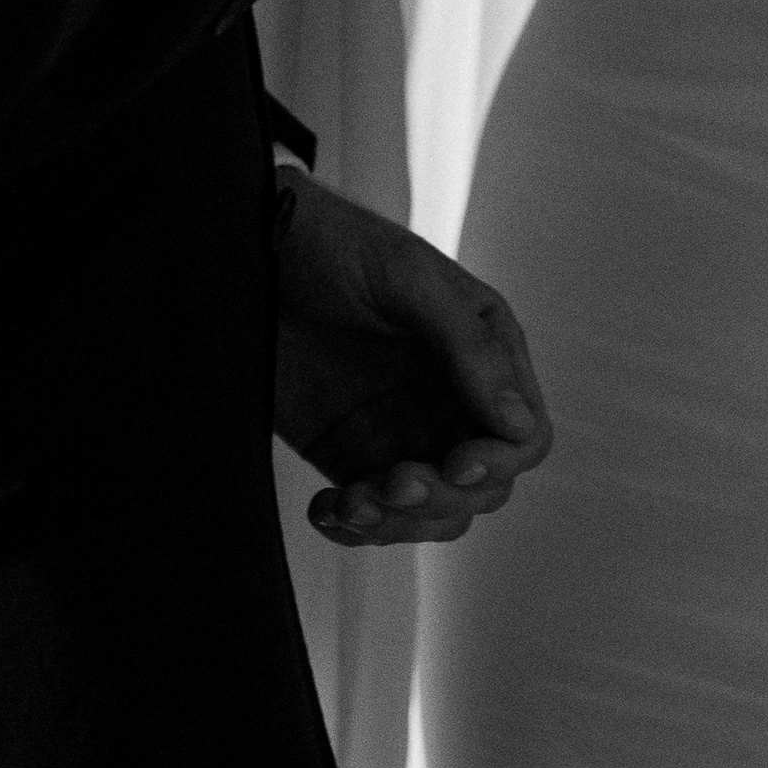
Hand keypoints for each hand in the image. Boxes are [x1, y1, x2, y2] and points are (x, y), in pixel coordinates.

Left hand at [273, 173, 552, 543]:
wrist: (246, 250)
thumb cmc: (332, 242)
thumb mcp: (407, 277)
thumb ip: (469, 346)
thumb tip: (518, 424)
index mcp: (481, 351)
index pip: (521, 435)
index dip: (496, 461)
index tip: (453, 464)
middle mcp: (450, 398)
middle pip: (481, 487)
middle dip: (439, 497)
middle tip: (389, 482)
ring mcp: (401, 430)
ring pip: (432, 513)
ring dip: (396, 522)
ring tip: (349, 503)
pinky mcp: (350, 453)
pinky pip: (374, 514)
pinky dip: (355, 525)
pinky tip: (325, 510)